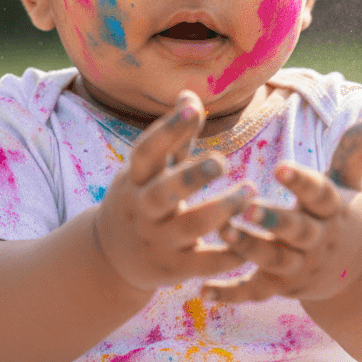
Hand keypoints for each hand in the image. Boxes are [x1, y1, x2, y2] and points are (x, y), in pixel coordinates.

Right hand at [94, 91, 255, 293]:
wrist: (110, 258)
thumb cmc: (141, 198)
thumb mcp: (149, 169)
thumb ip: (174, 136)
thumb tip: (190, 93)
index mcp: (135, 179)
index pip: (146, 152)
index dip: (167, 129)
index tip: (193, 108)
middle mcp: (142, 209)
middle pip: (162, 193)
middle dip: (192, 177)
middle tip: (223, 162)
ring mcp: (156, 240)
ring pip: (188, 227)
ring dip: (221, 211)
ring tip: (250, 193)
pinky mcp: (173, 269)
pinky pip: (204, 263)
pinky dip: (227, 255)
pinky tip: (250, 242)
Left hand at [201, 119, 361, 304]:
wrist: (356, 275)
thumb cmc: (345, 217)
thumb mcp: (351, 185)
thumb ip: (352, 152)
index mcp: (334, 211)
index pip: (320, 194)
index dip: (301, 181)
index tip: (280, 167)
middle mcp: (318, 241)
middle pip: (297, 232)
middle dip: (272, 221)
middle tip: (244, 207)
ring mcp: (300, 267)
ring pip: (273, 261)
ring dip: (247, 248)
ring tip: (222, 231)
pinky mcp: (281, 287)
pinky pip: (256, 292)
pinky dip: (231, 294)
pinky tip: (204, 290)